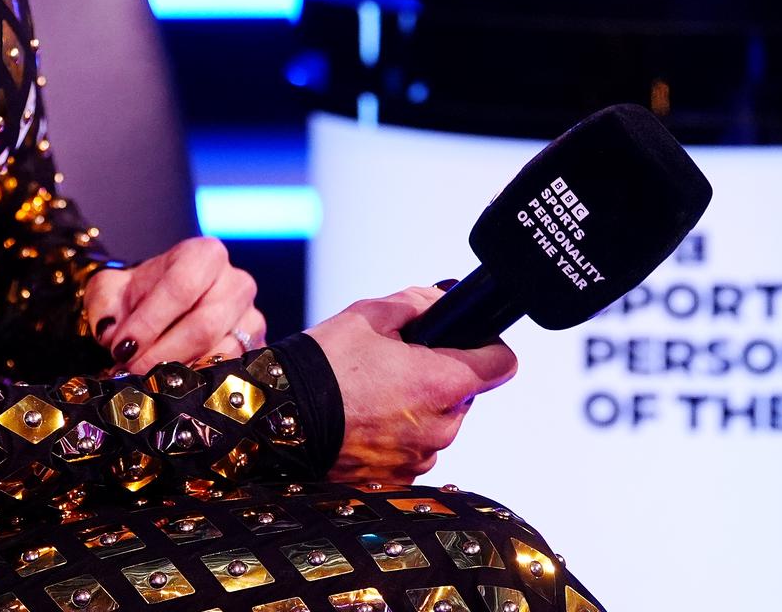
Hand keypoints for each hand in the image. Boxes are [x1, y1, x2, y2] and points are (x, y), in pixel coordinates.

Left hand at [82, 236, 263, 371]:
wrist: (166, 309)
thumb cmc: (142, 296)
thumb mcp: (113, 288)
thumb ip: (103, 302)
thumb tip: (110, 330)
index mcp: (205, 255)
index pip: (181, 287)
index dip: (150, 321)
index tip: (121, 348)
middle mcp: (237, 283)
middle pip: (203, 326)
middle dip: (161, 354)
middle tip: (130, 371)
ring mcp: (252, 319)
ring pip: (221, 354)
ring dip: (179, 374)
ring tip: (147, 381)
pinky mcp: (257, 351)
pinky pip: (234, 374)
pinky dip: (200, 385)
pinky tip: (173, 389)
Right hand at [303, 285, 517, 485]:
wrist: (279, 420)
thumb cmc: (323, 365)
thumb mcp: (369, 315)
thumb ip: (417, 302)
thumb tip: (442, 301)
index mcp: (443, 383)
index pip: (502, 365)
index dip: (488, 348)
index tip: (470, 344)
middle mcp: (442, 428)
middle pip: (463, 395)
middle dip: (439, 378)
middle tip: (397, 366)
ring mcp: (420, 459)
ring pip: (437, 424)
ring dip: (418, 410)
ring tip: (373, 395)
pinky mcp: (399, 480)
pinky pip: (412, 451)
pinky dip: (396, 437)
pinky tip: (364, 422)